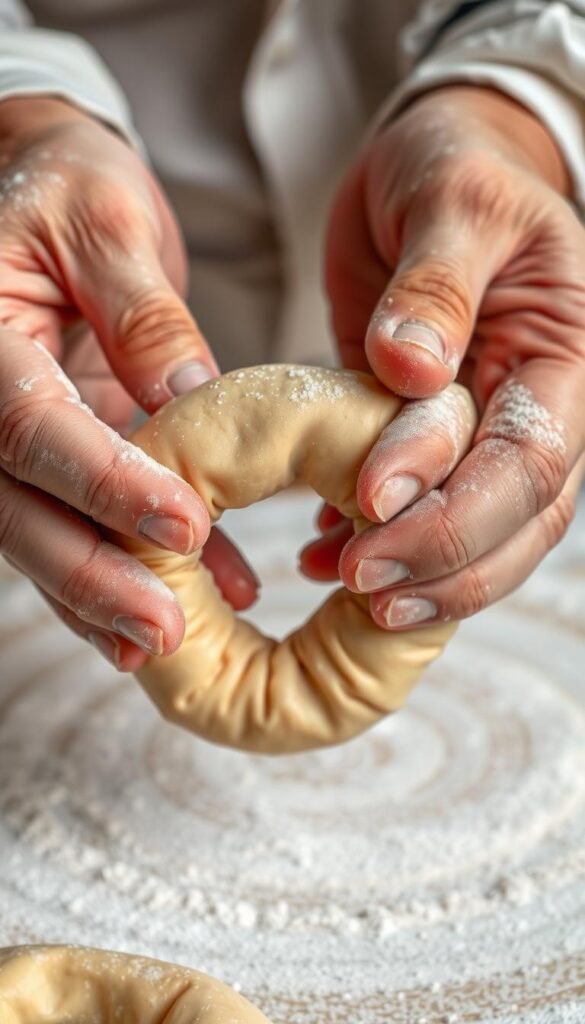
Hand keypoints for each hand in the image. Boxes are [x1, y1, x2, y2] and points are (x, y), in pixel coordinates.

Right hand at [0, 98, 255, 670]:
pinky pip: (77, 514)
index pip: (31, 426)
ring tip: (167, 643)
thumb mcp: (106, 220)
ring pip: (39, 530)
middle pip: (18, 507)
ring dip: (102, 593)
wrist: (34, 180)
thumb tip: (186, 397)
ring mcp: (7, 433)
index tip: (182, 526)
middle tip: (162, 633)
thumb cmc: (61, 183)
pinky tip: (194, 591)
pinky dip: (127, 560)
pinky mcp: (49, 447)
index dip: (105, 484)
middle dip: (90, 576)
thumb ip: (142, 313)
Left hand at [303, 86, 584, 627]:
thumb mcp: (452, 204)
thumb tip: (411, 370)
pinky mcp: (440, 439)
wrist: (438, 170)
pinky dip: (384, 545)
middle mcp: (542, 407)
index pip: (530, 455)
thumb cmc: (458, 171)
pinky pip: (428, 511)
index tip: (373, 505)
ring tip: (351, 596)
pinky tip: (327, 559)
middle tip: (362, 584)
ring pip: (485, 535)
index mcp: (566, 354)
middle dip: (443, 561)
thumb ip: (437, 288)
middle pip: (520, 519)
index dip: (460, 498)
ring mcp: (492, 430)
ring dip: (421, 576)